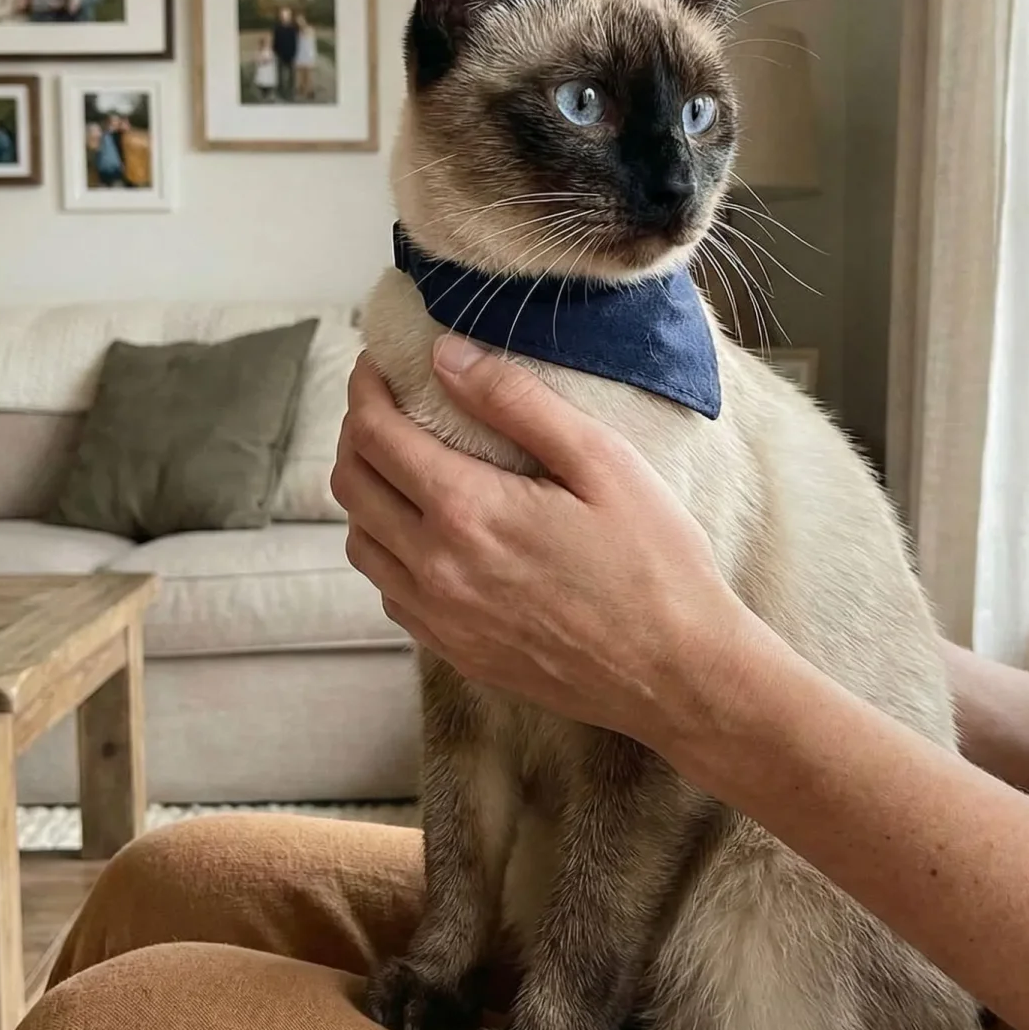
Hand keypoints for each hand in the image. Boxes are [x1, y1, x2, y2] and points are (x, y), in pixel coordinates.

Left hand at [332, 339, 756, 745]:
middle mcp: (437, 568)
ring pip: (359, 542)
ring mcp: (441, 618)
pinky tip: (424, 532)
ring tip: (398, 464)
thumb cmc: (653, 561)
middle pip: (352, 485)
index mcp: (468, 511)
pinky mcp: (455, 651)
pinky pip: (390, 591)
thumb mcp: (601, 459)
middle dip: (356, 433)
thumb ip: (517, 400)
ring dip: (365, 494)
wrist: (677, 673)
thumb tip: (447, 356)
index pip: (376, 434)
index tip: (375, 364)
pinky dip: (388, 550)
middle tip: (383, 405)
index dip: (365, 388)